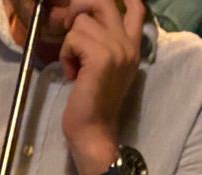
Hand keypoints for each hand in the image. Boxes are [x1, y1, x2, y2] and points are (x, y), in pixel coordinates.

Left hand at [60, 0, 144, 174]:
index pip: (135, 6)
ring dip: (69, 44)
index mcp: (132, 46)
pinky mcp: (101, 57)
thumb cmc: (93, 105)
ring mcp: (117, 48)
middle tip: (68, 25)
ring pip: (81, 22)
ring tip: (75, 67)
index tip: (94, 6)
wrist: (94, 133)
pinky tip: (72, 76)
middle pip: (103, 0)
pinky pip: (73, 38)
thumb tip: (81, 18)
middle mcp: (128, 44)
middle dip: (79, 6)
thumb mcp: (104, 69)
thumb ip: (103, 44)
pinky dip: (66, 56)